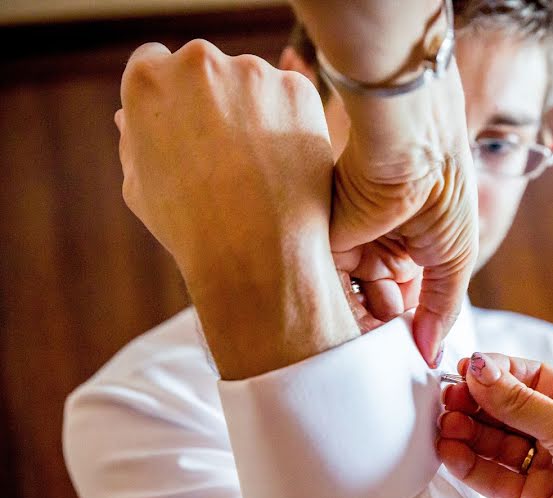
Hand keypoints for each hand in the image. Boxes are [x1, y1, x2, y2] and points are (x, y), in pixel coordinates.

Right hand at [117, 40, 357, 378]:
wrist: (257, 253)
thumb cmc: (192, 228)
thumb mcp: (140, 187)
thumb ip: (133, 140)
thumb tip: (126, 115)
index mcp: (148, 79)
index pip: (154, 62)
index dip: (170, 96)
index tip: (186, 124)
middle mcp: (198, 62)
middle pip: (204, 67)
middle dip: (211, 98)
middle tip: (226, 151)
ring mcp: (253, 72)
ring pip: (250, 81)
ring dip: (252, 108)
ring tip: (257, 165)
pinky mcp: (298, 88)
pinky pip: (289, 98)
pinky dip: (289, 122)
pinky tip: (284, 163)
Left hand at [294, 0, 478, 366]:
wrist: (408, 148)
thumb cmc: (444, 193)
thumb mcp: (456, 257)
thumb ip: (443, 309)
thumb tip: (433, 356)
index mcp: (416, 245)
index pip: (409, 298)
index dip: (410, 328)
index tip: (410, 357)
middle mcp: (382, 245)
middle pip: (378, 303)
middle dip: (384, 331)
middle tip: (386, 359)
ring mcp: (353, 242)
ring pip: (353, 300)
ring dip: (362, 327)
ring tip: (370, 352)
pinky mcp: (324, 240)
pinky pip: (329, 287)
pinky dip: (339, 313)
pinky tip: (348, 335)